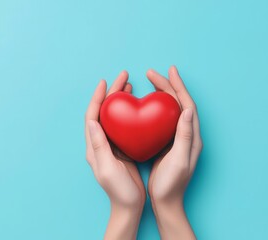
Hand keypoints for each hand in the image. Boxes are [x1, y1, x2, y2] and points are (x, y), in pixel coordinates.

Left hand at [85, 71, 145, 239]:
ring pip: (113, 116)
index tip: (105, 82)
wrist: (128, 206)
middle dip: (111, 93)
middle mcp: (99, 143)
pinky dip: (128, 112)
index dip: (98, 98)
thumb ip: (99, 146)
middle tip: (122, 76)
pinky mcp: (121, 148)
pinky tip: (136, 105)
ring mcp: (110, 145)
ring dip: (119, 100)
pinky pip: (123, 124)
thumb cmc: (119, 191)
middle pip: (103, 112)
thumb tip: (91, 121)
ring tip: (128, 85)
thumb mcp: (108, 169)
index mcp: (93, 147)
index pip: (92, 116)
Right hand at [146, 66, 202, 239]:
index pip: (187, 105)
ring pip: (169, 110)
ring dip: (161, 94)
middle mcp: (185, 134)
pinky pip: (160, 119)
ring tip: (150, 82)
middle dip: (167, 86)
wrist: (166, 201)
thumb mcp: (179, 161)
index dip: (178, 87)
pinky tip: (144, 104)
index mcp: (191, 137)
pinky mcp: (166, 142)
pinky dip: (153, 107)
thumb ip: (184, 136)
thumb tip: (187, 110)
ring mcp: (175, 138)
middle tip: (153, 73)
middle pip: (178, 104)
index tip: (169, 71)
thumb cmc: (171, 184)